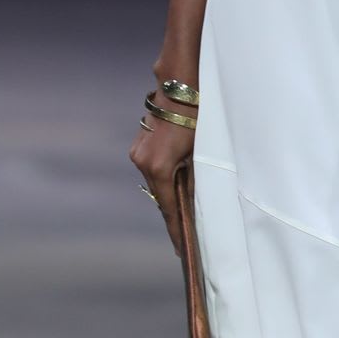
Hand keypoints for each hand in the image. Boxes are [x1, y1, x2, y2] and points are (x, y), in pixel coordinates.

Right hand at [129, 104, 195, 257]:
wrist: (180, 87)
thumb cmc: (196, 117)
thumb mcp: (200, 152)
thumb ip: (194, 180)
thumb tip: (193, 202)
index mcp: (158, 168)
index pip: (168, 209)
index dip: (177, 231)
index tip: (181, 249)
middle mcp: (142, 162)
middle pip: (160, 197)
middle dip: (175, 212)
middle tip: (188, 233)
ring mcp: (138, 152)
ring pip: (157, 182)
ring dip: (171, 191)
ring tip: (186, 202)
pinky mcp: (139, 145)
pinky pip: (153, 169)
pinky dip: (166, 176)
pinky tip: (179, 176)